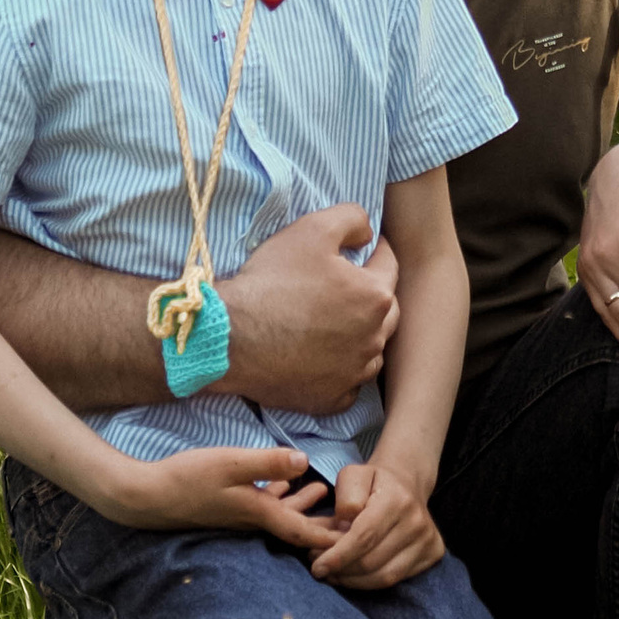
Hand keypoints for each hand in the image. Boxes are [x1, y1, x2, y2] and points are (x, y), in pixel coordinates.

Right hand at [106, 443, 335, 547]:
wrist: (147, 495)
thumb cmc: (187, 479)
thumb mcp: (231, 464)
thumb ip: (268, 463)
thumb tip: (306, 461)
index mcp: (260, 513)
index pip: (304, 532)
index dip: (332, 538)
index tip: (358, 542)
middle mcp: (254, 519)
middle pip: (299, 527)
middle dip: (326, 525)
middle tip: (355, 522)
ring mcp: (241, 512)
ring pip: (283, 513)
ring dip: (307, 506)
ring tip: (328, 492)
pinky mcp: (229, 503)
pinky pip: (265, 502)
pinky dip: (282, 495)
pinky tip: (289, 483)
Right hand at [217, 204, 399, 411]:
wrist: (230, 338)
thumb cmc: (271, 282)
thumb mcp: (311, 229)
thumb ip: (351, 219)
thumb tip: (368, 232)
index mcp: (375, 297)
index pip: (388, 265)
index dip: (375, 251)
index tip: (363, 248)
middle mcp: (373, 338)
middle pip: (386, 310)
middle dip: (372, 294)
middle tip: (347, 286)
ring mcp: (353, 373)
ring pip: (371, 349)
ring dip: (362, 334)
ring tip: (336, 323)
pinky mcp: (331, 399)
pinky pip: (349, 383)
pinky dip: (342, 371)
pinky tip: (323, 359)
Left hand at [313, 457, 444, 588]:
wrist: (408, 483)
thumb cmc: (373, 482)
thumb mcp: (352, 475)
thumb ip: (344, 499)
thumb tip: (342, 529)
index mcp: (397, 499)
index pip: (364, 537)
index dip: (338, 556)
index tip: (317, 567)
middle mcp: (417, 521)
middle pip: (371, 561)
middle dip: (341, 570)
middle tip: (319, 568)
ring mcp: (428, 539)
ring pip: (384, 576)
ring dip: (353, 581)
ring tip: (334, 574)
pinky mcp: (433, 553)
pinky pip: (396, 579)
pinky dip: (369, 583)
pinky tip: (353, 575)